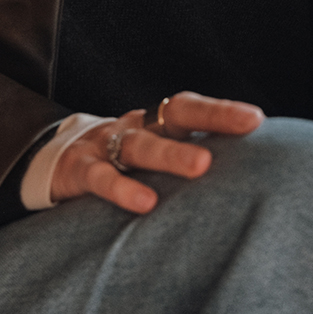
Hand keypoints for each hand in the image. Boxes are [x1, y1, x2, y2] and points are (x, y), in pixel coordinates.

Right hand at [50, 91, 263, 214]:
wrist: (55, 164)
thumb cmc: (120, 166)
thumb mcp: (151, 155)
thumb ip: (189, 160)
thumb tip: (246, 179)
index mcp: (157, 122)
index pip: (192, 109)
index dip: (222, 112)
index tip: (257, 120)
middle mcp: (136, 127)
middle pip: (175, 116)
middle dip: (211, 119)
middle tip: (247, 127)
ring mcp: (106, 145)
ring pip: (141, 146)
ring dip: (172, 155)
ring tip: (201, 167)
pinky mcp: (78, 169)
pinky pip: (100, 177)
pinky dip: (121, 188)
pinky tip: (145, 204)